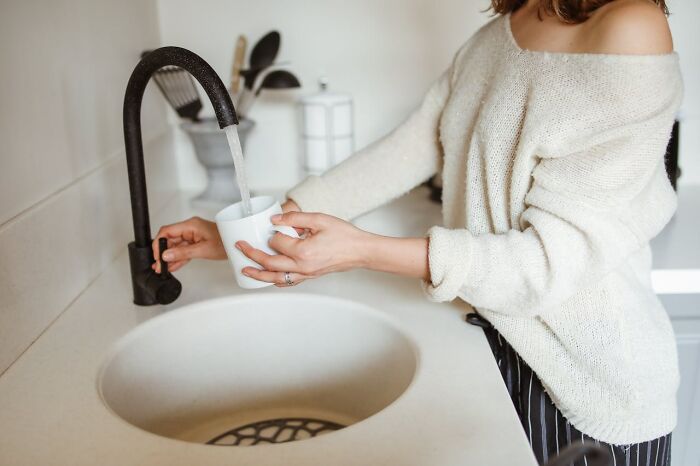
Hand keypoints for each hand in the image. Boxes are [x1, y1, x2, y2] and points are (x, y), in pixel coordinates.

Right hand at [152, 216, 225, 272]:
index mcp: (191, 225)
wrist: (237, 244)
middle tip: (159, 266)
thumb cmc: (226, 242)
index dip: (159, 243)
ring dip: (169, 257)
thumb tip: (166, 255)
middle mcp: (190, 228)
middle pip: (170, 239)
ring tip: (163, 268)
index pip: (167, 231)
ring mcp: (193, 235)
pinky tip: (172, 266)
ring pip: (176, 246)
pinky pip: (183, 250)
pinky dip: (178, 258)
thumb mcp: (203, 250)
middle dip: (163, 253)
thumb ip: (183, 253)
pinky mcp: (196, 242)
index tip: (157, 256)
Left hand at [236, 212, 370, 286]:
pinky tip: (268, 277)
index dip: (273, 234)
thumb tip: (274, 220)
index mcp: (303, 251)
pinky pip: (288, 282)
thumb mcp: (320, 219)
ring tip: (244, 269)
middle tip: (240, 247)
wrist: (361, 251)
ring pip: (276, 278)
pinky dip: (275, 280)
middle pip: (270, 263)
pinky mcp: (310, 277)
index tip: (274, 228)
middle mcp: (302, 266)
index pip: (277, 243)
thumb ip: (295, 218)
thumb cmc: (345, 235)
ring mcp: (306, 274)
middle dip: (252, 255)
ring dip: (258, 274)